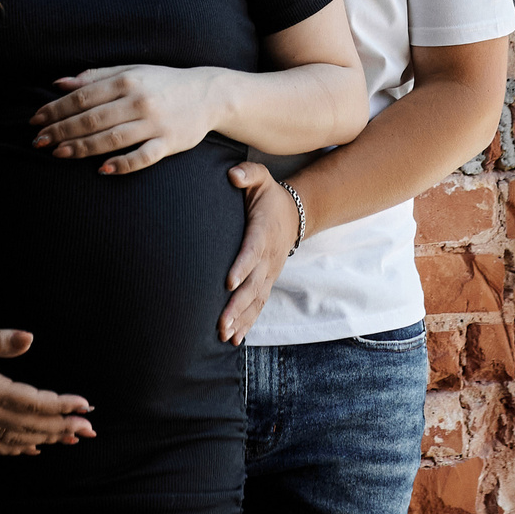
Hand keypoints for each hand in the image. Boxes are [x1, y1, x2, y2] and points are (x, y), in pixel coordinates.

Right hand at [0, 327, 94, 455]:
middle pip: (33, 426)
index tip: (86, 405)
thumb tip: (30, 338)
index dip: (63, 405)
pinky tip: (33, 449)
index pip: (36, 403)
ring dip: (47, 439)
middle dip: (64, 427)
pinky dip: (19, 449)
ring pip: (19, 439)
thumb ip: (0, 340)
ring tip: (72, 439)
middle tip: (91, 429)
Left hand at [29, 65, 224, 175]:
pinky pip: (143, 157)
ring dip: (83, 147)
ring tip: (58, 154)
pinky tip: (102, 169)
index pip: (83, 96)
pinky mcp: (169, 143)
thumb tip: (59, 83)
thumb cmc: (163, 82)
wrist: (208, 93)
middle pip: (92, 118)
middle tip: (38, 141)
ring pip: (112, 138)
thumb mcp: (131, 71)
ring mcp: (155, 123)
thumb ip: (95, 76)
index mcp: (127, 80)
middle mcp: (139, 101)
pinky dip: (122, 164)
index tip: (35, 120)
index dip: (56, 109)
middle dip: (61, 130)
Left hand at [218, 162, 300, 343]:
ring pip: (256, 299)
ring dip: (240, 318)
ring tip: (224, 335)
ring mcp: (269, 272)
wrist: (293, 214)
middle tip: (221, 322)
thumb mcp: (260, 178)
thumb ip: (248, 174)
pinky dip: (247, 322)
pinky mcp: (267, 281)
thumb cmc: (268, 196)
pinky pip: (258, 305)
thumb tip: (233, 175)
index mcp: (263, 232)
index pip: (252, 250)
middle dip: (237, 305)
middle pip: (253, 284)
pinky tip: (234, 339)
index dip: (242, 266)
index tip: (229, 282)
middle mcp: (268, 257)